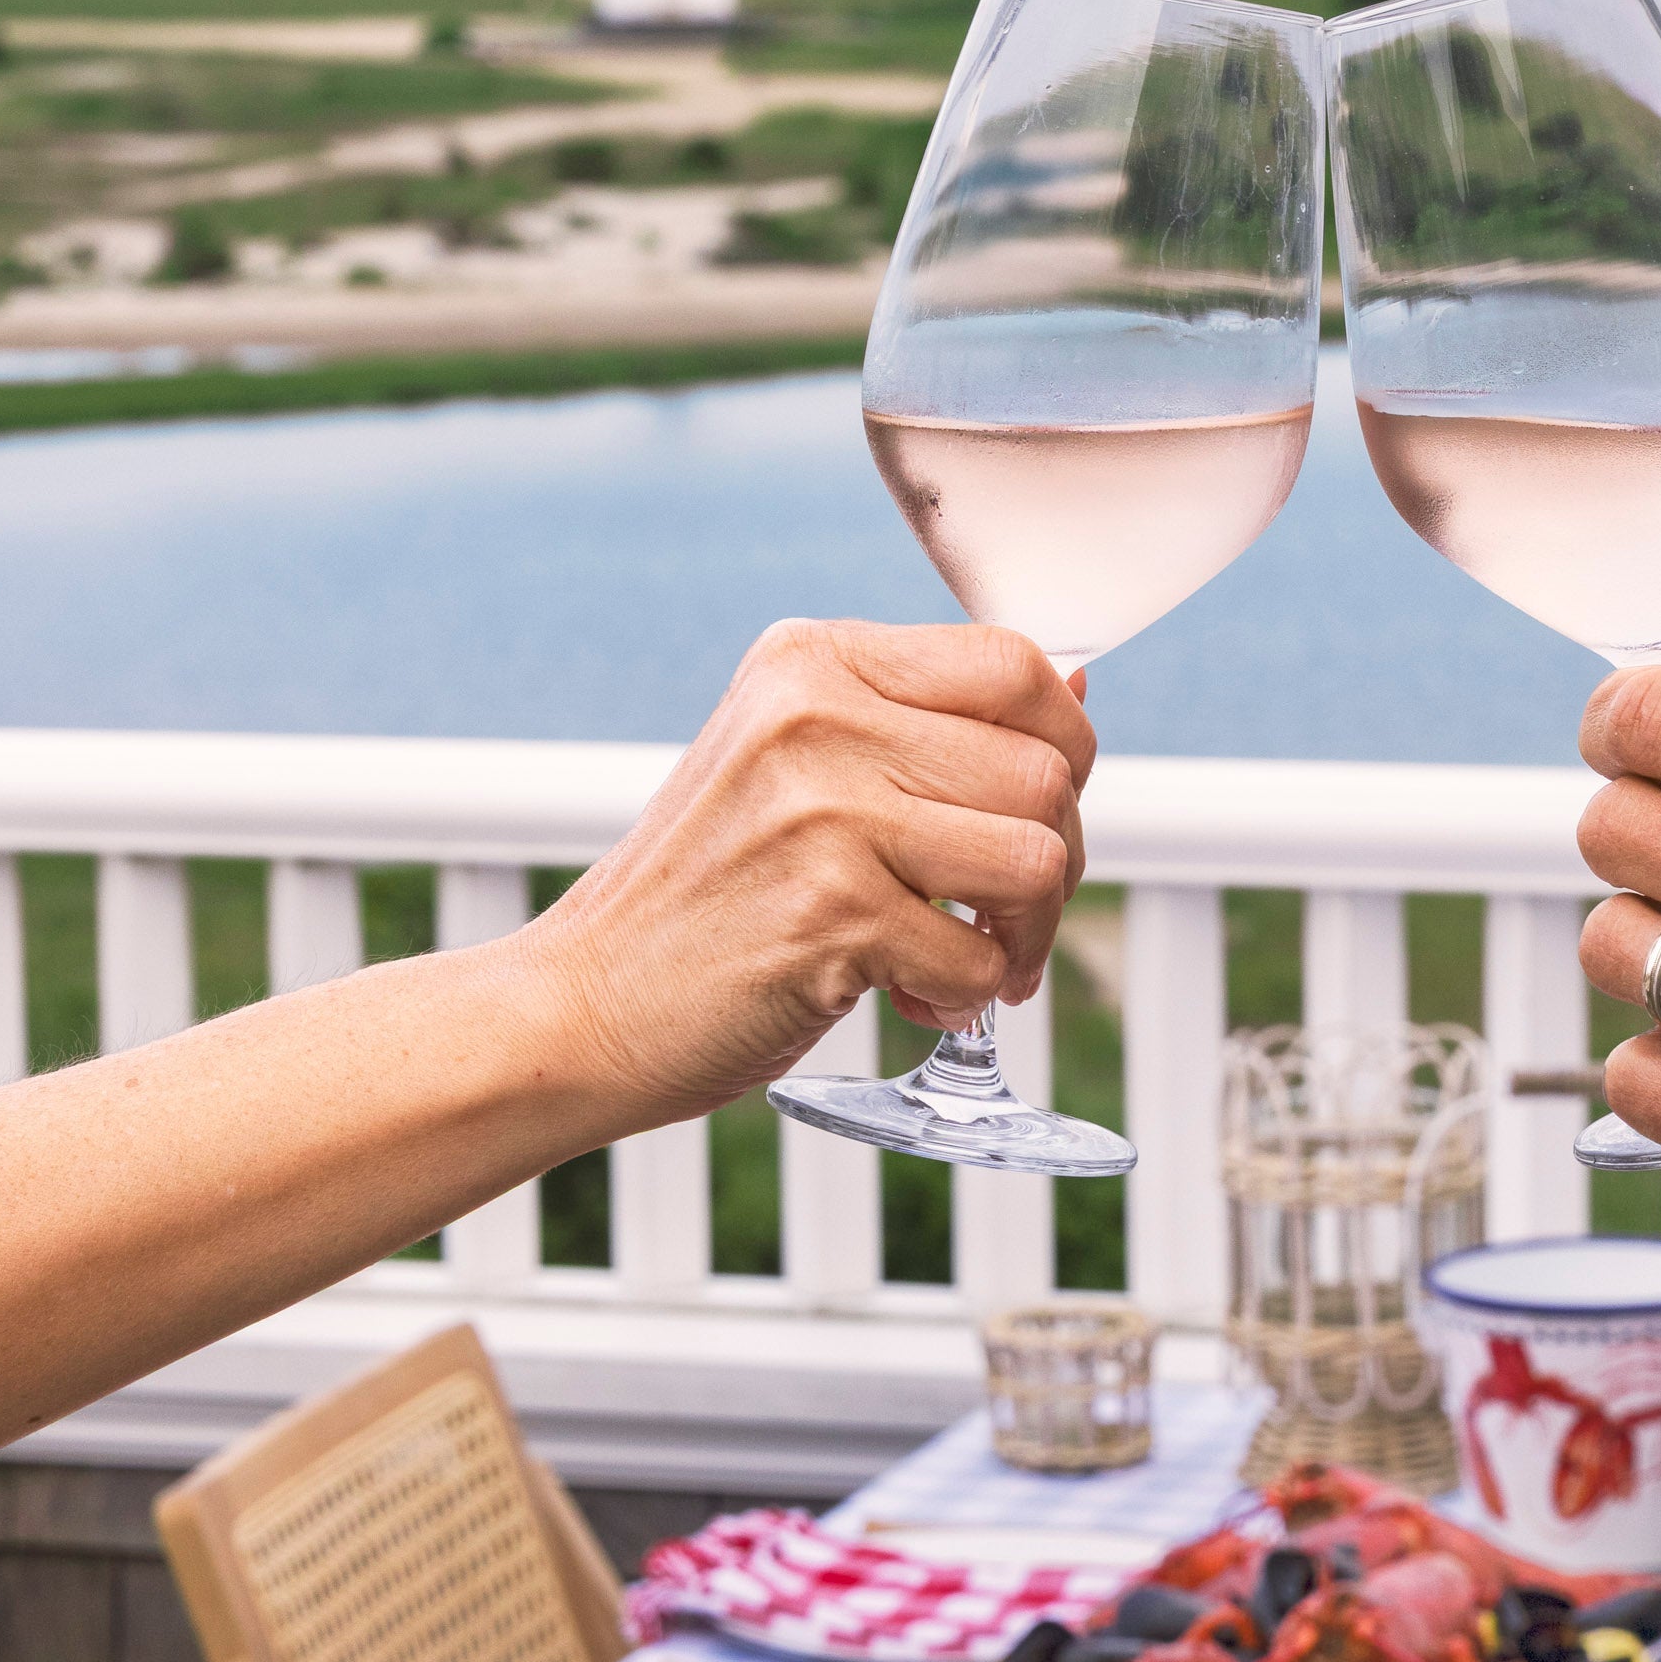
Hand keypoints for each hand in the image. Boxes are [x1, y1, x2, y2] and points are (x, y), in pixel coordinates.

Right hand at [522, 620, 1095, 1131]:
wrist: (581, 1003)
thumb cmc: (710, 893)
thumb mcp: (800, 764)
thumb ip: (925, 724)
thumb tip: (1079, 686)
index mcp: (814, 659)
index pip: (1016, 663)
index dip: (1064, 748)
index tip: (1039, 812)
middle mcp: (817, 715)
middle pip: (1045, 772)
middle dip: (1056, 862)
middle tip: (1000, 916)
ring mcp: (822, 810)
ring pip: (1036, 860)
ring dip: (1024, 937)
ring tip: (965, 962)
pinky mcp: (828, 913)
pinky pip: (979, 960)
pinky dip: (963, 999)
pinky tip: (906, 996)